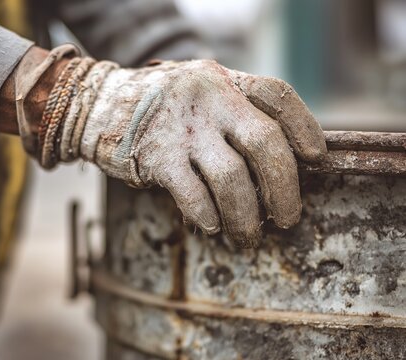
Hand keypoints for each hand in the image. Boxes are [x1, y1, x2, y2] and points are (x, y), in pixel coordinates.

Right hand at [78, 60, 325, 246]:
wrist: (95, 104)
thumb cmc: (156, 108)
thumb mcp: (197, 91)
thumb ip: (231, 112)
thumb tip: (274, 163)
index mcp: (222, 81)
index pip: (277, 96)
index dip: (305, 128)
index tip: (317, 159)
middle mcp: (207, 98)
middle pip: (265, 142)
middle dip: (284, 188)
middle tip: (288, 217)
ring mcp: (181, 127)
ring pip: (232, 178)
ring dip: (246, 216)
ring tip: (248, 236)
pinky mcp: (156, 156)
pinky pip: (193, 195)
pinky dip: (208, 216)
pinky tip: (212, 225)